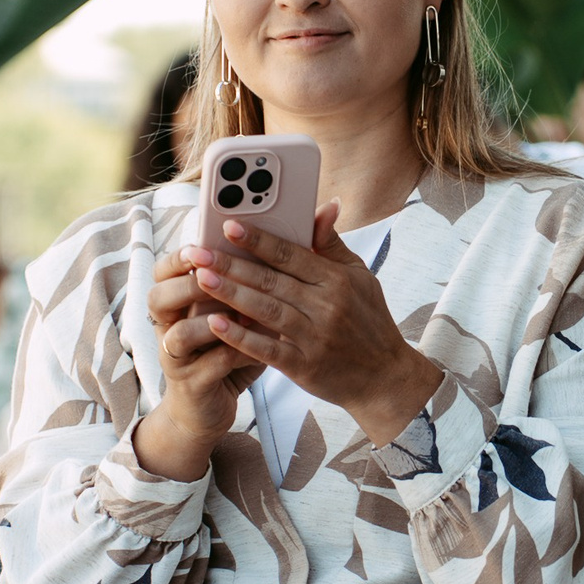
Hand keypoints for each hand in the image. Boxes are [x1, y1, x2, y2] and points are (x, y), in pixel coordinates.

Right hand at [136, 243, 261, 478]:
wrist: (210, 407)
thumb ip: (251, 280)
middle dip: (188, 284)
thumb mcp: (236, 314)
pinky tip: (260, 346)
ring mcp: (176, 358)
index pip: (163, 271)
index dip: (178, 257)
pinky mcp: (191, 384)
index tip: (200, 244)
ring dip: (210, 320)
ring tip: (239, 310)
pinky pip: (210, 365)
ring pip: (180, 334)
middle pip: (160, 297)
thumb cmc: (229, 350)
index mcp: (176, 303)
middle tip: (213, 272)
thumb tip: (283, 245)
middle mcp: (168, 327)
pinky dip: (235, 352)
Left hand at [186, 202, 442, 445]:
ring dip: (230, 293)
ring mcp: (315, 337)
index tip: (228, 225)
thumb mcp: (360, 278)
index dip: (258, 239)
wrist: (386, 377)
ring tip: (200, 278)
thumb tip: (324, 206)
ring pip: (266, 310)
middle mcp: (326, 305)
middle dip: (231, 264)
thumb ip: (333, 245)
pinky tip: (216, 324)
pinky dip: (241, 337)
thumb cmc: (370, 322)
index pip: (291, 253)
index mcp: (337, 279)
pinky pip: (268, 350)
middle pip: (271, 280)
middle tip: (197, 251)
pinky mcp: (305, 367)